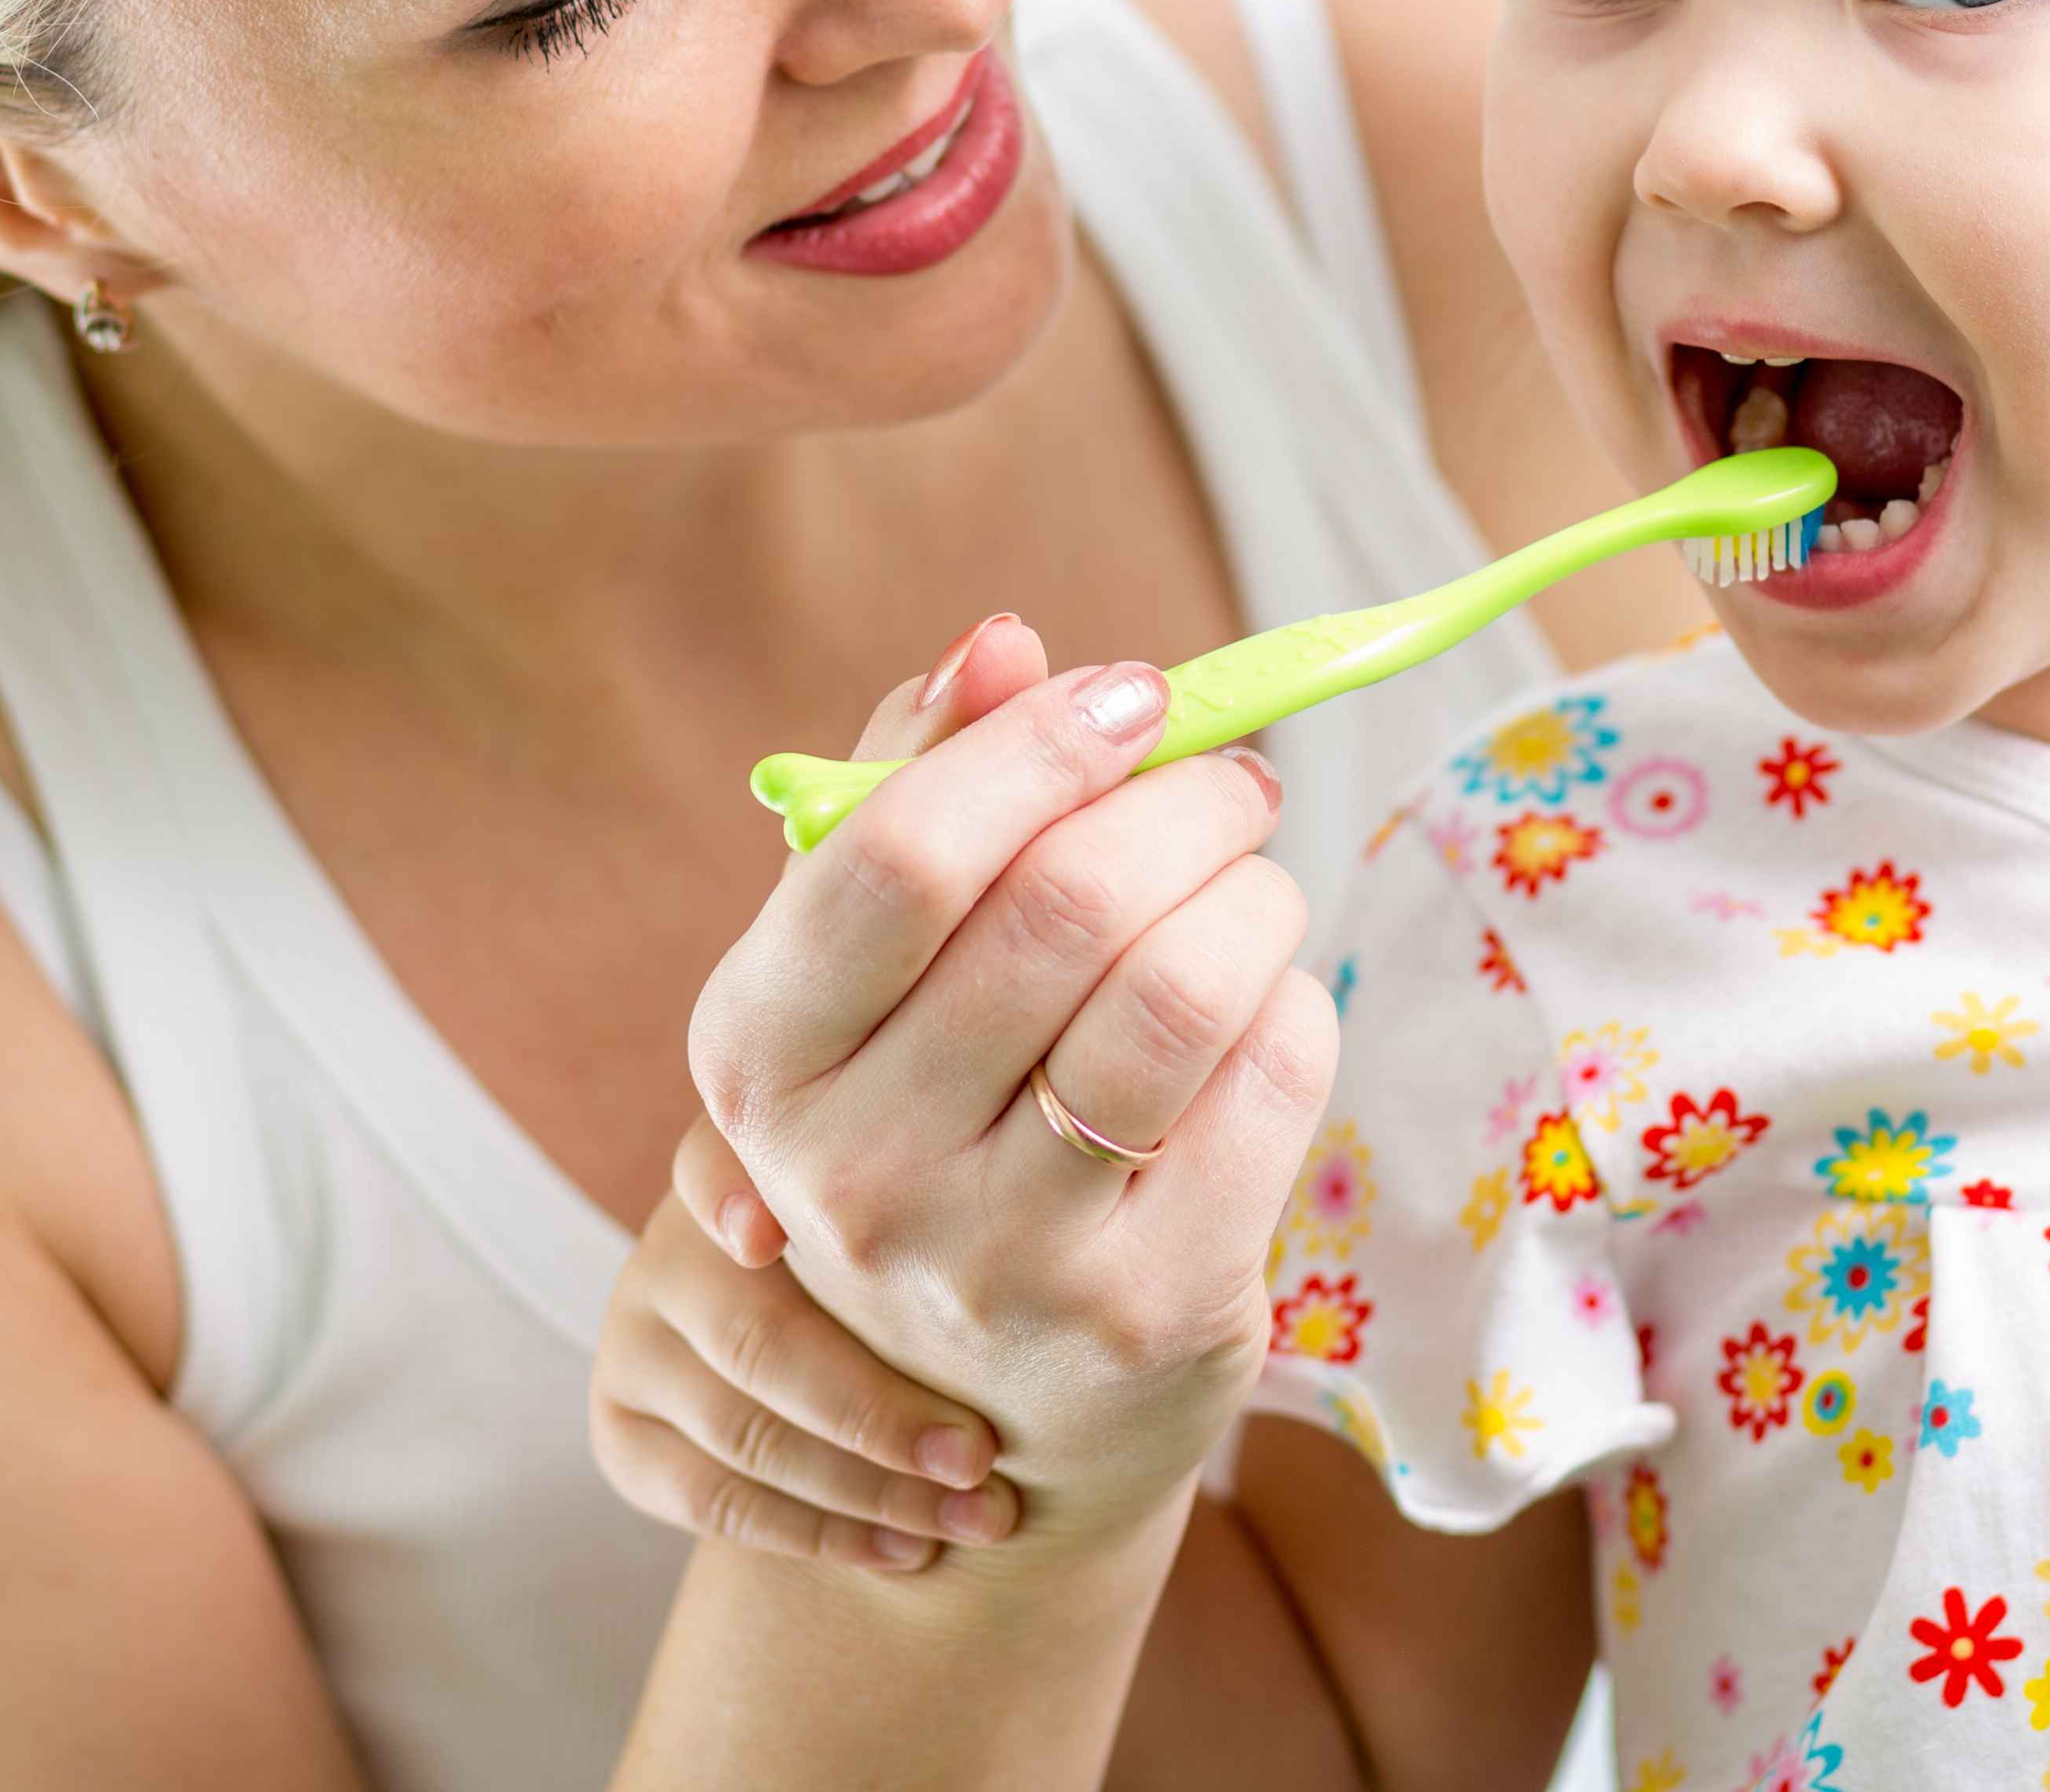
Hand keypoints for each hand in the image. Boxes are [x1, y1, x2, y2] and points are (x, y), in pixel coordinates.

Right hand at [590, 1115, 1025, 1573]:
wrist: (871, 1377)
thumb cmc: (936, 1278)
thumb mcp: (942, 1220)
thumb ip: (955, 1206)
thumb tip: (1032, 1214)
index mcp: (747, 1166)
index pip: (716, 1161)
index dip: (733, 1193)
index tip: (770, 1238)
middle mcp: (672, 1242)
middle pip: (756, 1334)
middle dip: (880, 1409)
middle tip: (984, 1457)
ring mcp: (635, 1337)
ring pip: (742, 1429)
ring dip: (870, 1487)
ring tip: (977, 1515)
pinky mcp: (621, 1432)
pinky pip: (713, 1500)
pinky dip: (820, 1534)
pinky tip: (907, 1548)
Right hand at [685, 615, 1331, 1537]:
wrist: (997, 1407)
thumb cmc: (936, 1121)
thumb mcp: (875, 973)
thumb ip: (913, 787)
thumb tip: (1001, 642)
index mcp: (759, 1058)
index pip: (899, 856)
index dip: (1037, 745)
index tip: (1127, 695)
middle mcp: (856, 1173)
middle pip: (1065, 904)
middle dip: (1182, 798)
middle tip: (1225, 777)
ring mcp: (1002, 1260)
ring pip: (1183, 985)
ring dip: (1250, 888)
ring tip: (1251, 877)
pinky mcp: (1148, 1310)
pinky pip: (1271, 1073)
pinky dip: (1290, 995)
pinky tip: (1259, 1000)